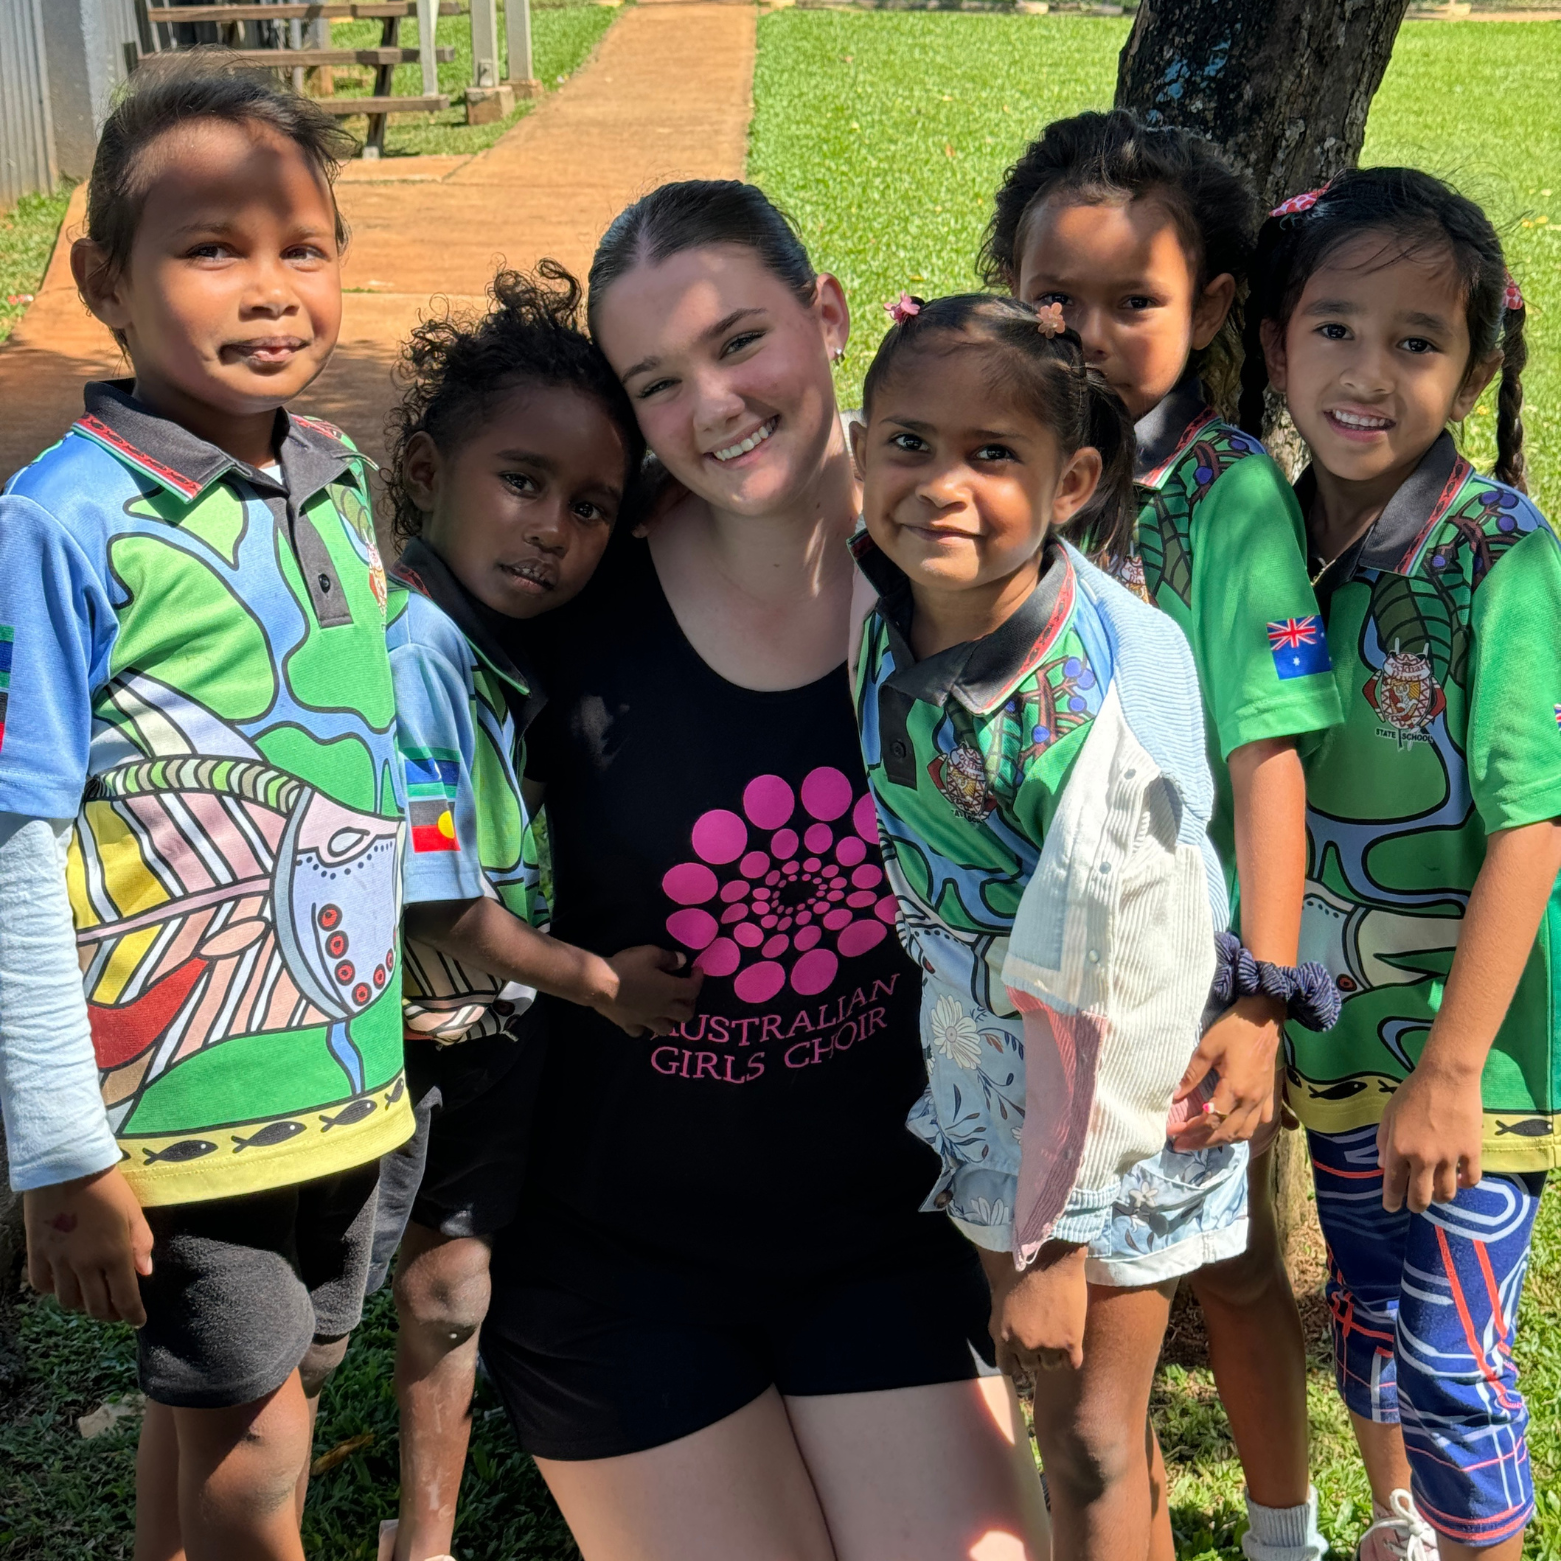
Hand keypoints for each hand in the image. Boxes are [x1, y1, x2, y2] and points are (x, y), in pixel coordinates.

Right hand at [23, 1166, 153, 1326]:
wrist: (67, 1167)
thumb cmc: (108, 1187)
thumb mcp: (133, 1213)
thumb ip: (141, 1244)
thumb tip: (145, 1273)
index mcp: (114, 1254)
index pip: (124, 1298)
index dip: (132, 1315)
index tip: (138, 1321)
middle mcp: (85, 1265)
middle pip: (96, 1306)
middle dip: (110, 1314)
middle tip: (118, 1311)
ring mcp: (58, 1261)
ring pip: (68, 1301)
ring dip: (83, 1305)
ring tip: (93, 1297)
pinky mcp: (36, 1254)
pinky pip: (42, 1285)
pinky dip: (54, 1291)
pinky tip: (65, 1283)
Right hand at [594, 945, 703, 1036]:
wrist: (599, 983)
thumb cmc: (627, 966)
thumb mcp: (650, 953)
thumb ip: (669, 958)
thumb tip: (682, 961)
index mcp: (670, 991)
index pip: (693, 990)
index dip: (698, 980)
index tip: (696, 970)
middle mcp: (662, 1009)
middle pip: (686, 1015)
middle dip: (690, 1004)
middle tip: (684, 993)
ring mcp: (646, 1020)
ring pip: (666, 1029)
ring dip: (671, 1020)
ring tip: (666, 1009)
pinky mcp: (629, 1025)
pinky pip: (641, 1032)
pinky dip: (645, 1027)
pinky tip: (642, 1019)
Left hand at [978, 1241, 1087, 1374]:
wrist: (1053, 1259)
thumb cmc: (1023, 1272)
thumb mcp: (999, 1298)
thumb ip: (999, 1324)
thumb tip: (1003, 1343)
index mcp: (1003, 1335)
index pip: (1008, 1367)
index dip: (1016, 1362)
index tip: (1023, 1356)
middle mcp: (1024, 1344)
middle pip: (1031, 1366)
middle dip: (1035, 1354)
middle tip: (1042, 1338)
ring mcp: (1048, 1346)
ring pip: (1051, 1366)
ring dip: (1054, 1355)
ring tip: (1057, 1335)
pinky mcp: (1070, 1342)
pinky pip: (1072, 1364)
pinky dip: (1071, 1356)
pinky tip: (1071, 1343)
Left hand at [1169, 995, 1283, 1149]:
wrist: (1265, 1016)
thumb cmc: (1234, 1028)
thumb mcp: (1207, 1048)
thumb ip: (1192, 1074)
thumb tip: (1175, 1095)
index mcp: (1235, 1089)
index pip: (1210, 1120)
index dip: (1190, 1130)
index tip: (1172, 1133)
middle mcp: (1251, 1100)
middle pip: (1226, 1133)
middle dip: (1202, 1141)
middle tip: (1181, 1144)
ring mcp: (1263, 1099)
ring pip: (1245, 1132)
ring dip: (1222, 1140)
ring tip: (1202, 1140)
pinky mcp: (1269, 1094)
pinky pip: (1259, 1122)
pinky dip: (1244, 1130)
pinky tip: (1231, 1128)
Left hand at [1377, 1060, 1483, 1212]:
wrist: (1447, 1077)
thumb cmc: (1413, 1092)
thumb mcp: (1388, 1114)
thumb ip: (1383, 1141)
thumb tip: (1382, 1166)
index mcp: (1399, 1149)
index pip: (1393, 1185)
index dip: (1392, 1200)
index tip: (1392, 1207)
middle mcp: (1423, 1159)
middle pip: (1421, 1197)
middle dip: (1416, 1205)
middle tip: (1415, 1205)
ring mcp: (1449, 1157)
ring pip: (1447, 1193)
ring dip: (1441, 1198)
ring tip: (1438, 1194)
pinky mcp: (1471, 1152)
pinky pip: (1471, 1180)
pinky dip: (1465, 1185)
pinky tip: (1460, 1181)